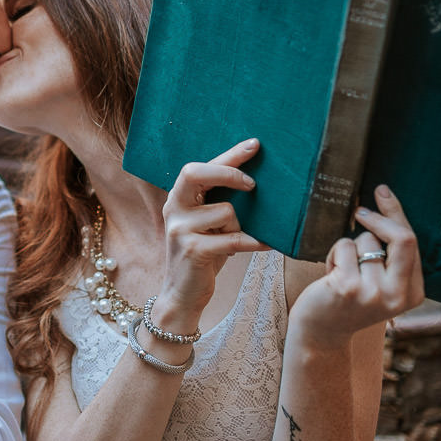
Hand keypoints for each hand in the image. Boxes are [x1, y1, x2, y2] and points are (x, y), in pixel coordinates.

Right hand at [153, 138, 266, 330]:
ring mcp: (180, 230)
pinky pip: (235, 238)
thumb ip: (217, 202)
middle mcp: (174, 210)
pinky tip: (266, 244)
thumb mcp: (206, 224)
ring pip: (226, 211)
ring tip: (234, 240)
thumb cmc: (203, 255)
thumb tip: (254, 180)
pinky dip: (254, 242)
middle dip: (229, 173)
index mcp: (178, 199)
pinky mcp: (193, 250)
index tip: (254, 145)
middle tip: (252, 184)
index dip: (228, 155)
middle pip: (198, 174)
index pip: (199, 167)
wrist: (183, 295)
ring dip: (240, 226)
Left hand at [288, 185, 424, 352]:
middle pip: (403, 238)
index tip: (383, 192)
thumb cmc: (350, 299)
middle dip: (381, 216)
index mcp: (413, 293)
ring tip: (342, 269)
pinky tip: (330, 275)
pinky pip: (344, 247)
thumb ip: (391, 255)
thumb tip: (385, 200)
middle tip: (360, 210)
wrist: (322, 332)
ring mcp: (373, 292)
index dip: (396, 214)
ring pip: (366, 240)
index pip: (412, 242)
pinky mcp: (348, 287)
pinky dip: (334, 253)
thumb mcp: (382, 282)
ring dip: (350, 247)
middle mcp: (398, 295)